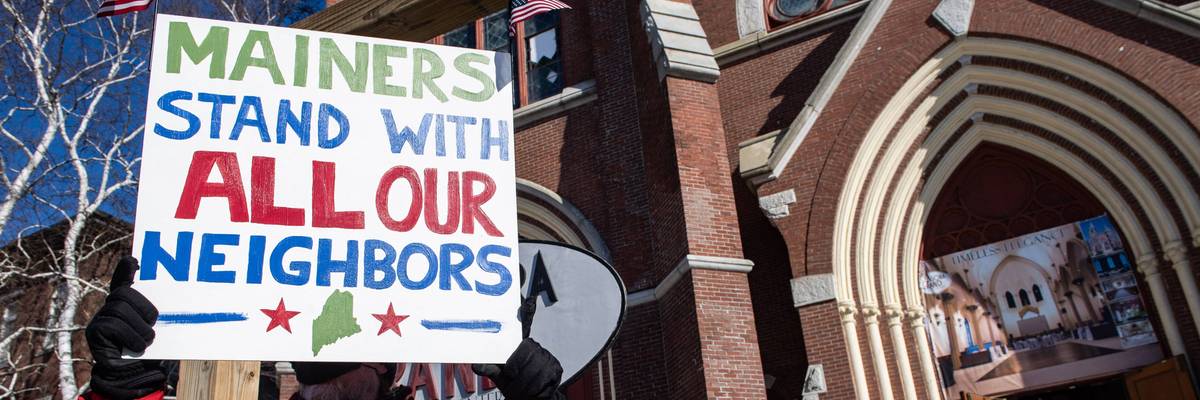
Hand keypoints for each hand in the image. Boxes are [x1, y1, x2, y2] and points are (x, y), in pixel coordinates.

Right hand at [85, 257, 166, 398]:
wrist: (134, 378)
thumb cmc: (151, 352)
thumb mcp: (161, 329)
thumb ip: (163, 314)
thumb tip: (184, 299)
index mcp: (127, 305)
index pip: (123, 281)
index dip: (125, 270)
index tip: (135, 260)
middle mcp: (110, 308)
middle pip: (123, 293)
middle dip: (143, 306)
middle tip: (153, 323)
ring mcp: (100, 319)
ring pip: (119, 308)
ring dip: (139, 327)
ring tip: (147, 340)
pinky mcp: (94, 333)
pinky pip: (113, 325)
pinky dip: (130, 336)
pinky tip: (137, 347)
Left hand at [472, 338, 562, 399]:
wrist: (531, 396)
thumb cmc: (515, 382)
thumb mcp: (500, 376)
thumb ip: (490, 369)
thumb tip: (476, 365)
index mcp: (523, 345)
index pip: (521, 348)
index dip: (514, 363)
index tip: (510, 373)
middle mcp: (538, 349)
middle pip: (528, 364)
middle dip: (518, 383)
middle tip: (513, 391)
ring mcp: (549, 359)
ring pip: (536, 376)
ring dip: (526, 390)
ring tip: (521, 394)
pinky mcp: (556, 370)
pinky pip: (545, 383)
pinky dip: (536, 393)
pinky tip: (533, 394)